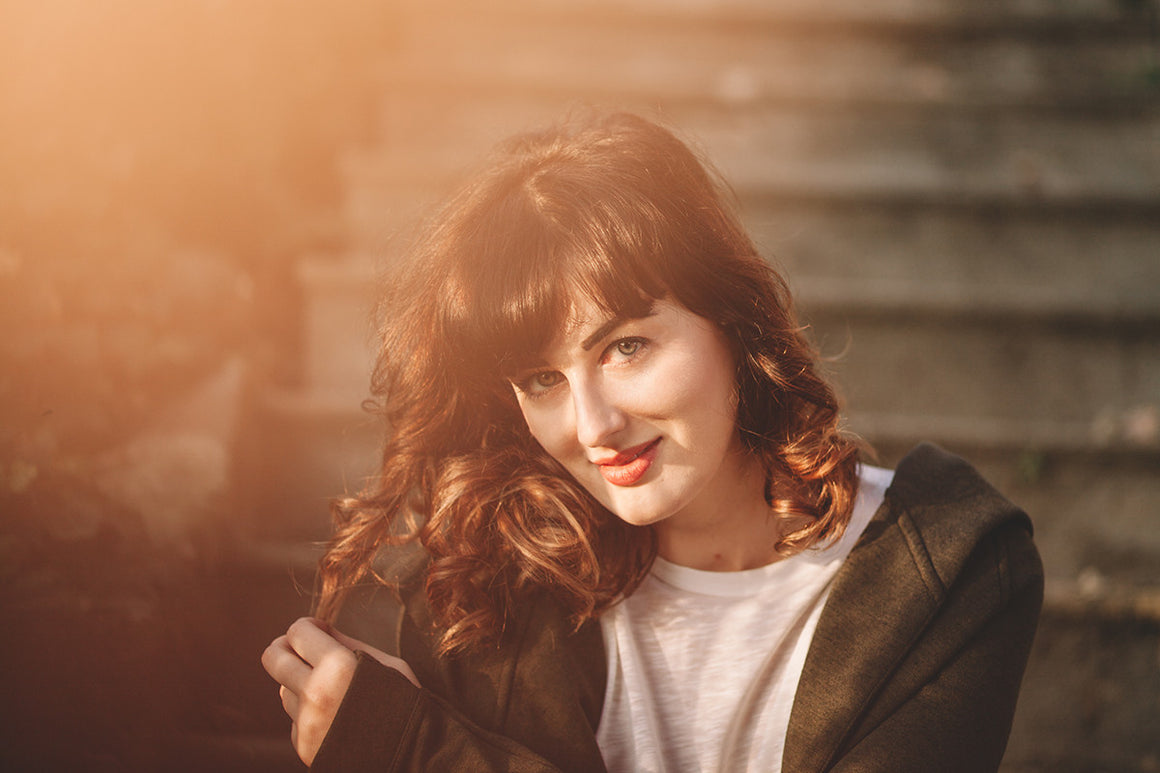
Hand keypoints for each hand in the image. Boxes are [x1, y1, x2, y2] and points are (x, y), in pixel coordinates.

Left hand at [261, 617, 419, 765]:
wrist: (411, 757)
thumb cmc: (405, 705)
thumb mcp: (389, 664)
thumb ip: (350, 644)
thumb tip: (322, 630)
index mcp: (338, 666)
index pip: (297, 632)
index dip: (308, 626)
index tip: (319, 630)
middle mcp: (315, 694)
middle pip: (272, 657)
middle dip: (284, 646)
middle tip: (301, 649)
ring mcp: (306, 723)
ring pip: (283, 688)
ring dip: (299, 683)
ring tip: (330, 690)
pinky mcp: (303, 745)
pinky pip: (295, 718)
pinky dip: (309, 713)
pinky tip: (335, 717)